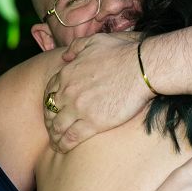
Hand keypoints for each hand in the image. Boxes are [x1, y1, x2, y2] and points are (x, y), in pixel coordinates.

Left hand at [43, 31, 150, 152]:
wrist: (142, 68)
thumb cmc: (124, 52)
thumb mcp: (95, 41)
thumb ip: (76, 47)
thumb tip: (65, 57)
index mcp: (67, 73)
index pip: (49, 91)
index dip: (49, 102)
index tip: (53, 110)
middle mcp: (68, 91)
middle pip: (50, 111)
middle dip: (49, 121)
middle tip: (53, 129)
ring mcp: (78, 108)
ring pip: (57, 127)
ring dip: (54, 136)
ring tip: (56, 143)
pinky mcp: (92, 123)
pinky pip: (71, 138)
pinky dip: (63, 145)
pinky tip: (63, 149)